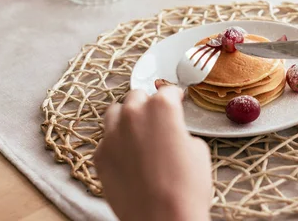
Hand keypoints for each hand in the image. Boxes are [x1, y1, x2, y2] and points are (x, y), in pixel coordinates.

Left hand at [94, 80, 211, 220]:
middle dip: (148, 103)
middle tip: (157, 117)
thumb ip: (180, 131)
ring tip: (138, 130)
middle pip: (136, 96)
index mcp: (161, 107)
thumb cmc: (187, 186)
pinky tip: (128, 156)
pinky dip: (116, 142)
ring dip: (126, 116)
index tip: (177, 100)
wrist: (164, 219)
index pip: (167, 90)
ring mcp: (112, 135)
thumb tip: (173, 133)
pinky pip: (106, 140)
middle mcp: (133, 114)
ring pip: (114, 112)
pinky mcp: (99, 156)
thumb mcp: (197, 149)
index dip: (175, 96)